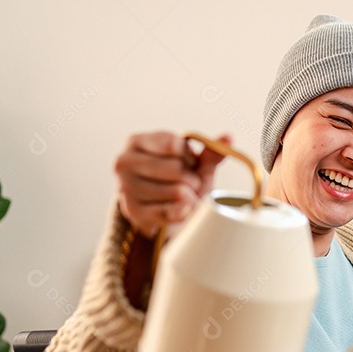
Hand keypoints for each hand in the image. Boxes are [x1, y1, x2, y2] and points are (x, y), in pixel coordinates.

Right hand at [115, 132, 229, 236]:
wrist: (166, 213)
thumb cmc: (180, 182)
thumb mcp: (195, 163)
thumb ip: (210, 151)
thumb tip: (228, 137)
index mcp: (136, 142)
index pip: (174, 144)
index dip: (189, 156)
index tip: (188, 163)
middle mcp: (124, 162)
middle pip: (176, 169)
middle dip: (191, 179)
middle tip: (187, 183)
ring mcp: (126, 187)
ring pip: (177, 191)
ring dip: (189, 197)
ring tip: (183, 197)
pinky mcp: (133, 211)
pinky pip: (171, 211)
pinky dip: (184, 211)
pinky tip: (183, 209)